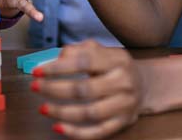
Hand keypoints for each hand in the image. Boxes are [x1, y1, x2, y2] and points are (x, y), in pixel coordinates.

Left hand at [32, 40, 148, 138]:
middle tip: (35, 87)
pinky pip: (98, 132)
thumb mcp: (101, 51)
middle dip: (55, 89)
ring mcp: (124, 104)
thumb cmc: (115, 67)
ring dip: (62, 112)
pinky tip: (58, 127)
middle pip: (85, 89)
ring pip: (89, 113)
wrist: (145, 85)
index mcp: (117, 60)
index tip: (37, 71)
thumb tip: (59, 57)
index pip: (84, 62)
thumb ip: (79, 50)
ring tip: (43, 108)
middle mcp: (123, 82)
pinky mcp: (123, 122)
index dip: (58, 67)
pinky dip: (76, 132)